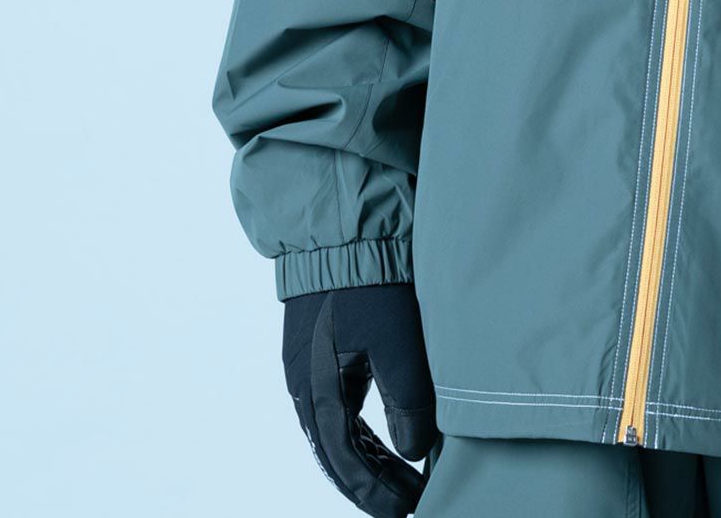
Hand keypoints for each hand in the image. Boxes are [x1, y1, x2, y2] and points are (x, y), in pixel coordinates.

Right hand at [281, 282, 438, 513]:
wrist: (343, 230)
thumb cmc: (370, 284)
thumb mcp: (398, 343)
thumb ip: (408, 402)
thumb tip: (414, 452)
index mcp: (319, 391)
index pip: (344, 464)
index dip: (375, 494)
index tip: (406, 511)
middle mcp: (306, 386)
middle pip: (337, 453)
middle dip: (373, 483)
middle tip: (411, 501)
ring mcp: (310, 366)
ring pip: (338, 431)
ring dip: (370, 459)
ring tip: (405, 478)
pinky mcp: (320, 348)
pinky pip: (338, 406)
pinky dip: (362, 431)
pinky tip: (385, 441)